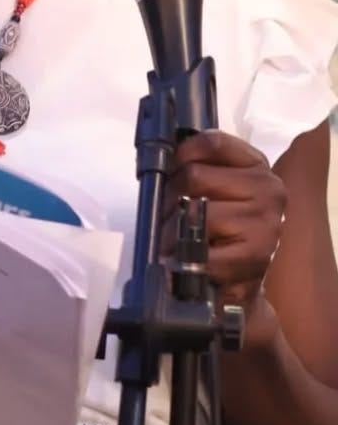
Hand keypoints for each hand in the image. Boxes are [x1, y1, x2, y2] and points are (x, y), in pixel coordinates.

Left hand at [166, 131, 286, 341]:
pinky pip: (202, 248)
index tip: (171, 170)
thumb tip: (157, 162)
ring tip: (177, 241)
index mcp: (255, 165)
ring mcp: (266, 221)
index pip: (211, 142)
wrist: (236, 283)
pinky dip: (186, 257)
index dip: (182, 154)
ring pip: (195, 210)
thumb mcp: (210, 191)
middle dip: (170, 197)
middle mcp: (268, 188)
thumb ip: (193, 169)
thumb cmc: (216, 231)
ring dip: (173, 230)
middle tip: (170, 216)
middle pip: (193, 175)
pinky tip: (190, 260)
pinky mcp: (257, 254)